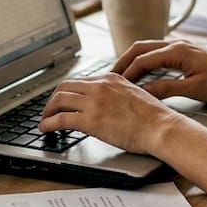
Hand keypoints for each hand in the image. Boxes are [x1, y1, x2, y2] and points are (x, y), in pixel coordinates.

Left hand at [37, 73, 183, 154]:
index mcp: (111, 78)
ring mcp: (94, 102)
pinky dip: (48, 123)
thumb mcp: (134, 94)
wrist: (160, 126)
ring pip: (59, 100)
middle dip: (53, 99)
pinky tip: (46, 129)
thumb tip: (107, 105)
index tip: (64, 100)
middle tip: (50, 109)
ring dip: (48, 110)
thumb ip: (117, 95)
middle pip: (64, 86)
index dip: (68, 92)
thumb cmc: (153, 117)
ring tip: (45, 120)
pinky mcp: (90, 120)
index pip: (80, 81)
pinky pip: (60, 119)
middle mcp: (99, 86)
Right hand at [113, 39, 206, 102]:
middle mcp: (176, 45)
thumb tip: (144, 93)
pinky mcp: (185, 53)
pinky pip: (158, 53)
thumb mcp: (194, 89)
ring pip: (148, 48)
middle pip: (141, 48)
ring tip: (120, 74)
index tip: (114, 84)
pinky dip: (145, 60)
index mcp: (177, 51)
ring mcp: (180, 47)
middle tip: (109, 76)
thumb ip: (167, 89)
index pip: (143, 60)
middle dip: (123, 61)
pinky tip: (142, 73)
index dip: (127, 72)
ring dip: (133, 59)